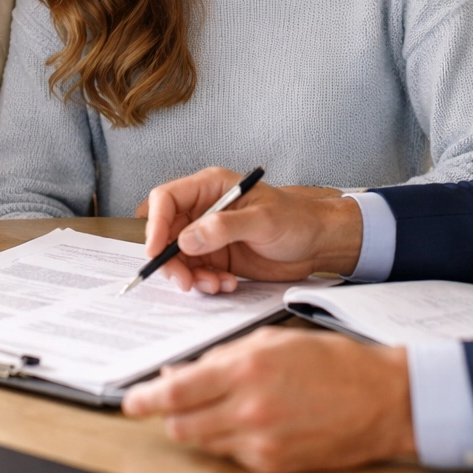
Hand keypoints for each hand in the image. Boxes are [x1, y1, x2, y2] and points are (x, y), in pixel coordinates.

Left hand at [122, 326, 415, 472]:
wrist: (382, 401)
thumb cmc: (334, 363)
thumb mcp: (273, 342)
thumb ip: (223, 356)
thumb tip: (182, 374)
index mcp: (245, 369)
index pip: (176, 391)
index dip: (146, 398)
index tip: (131, 400)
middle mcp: (248, 409)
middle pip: (181, 424)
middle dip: (169, 414)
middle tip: (168, 404)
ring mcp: (260, 442)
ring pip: (203, 442)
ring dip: (198, 426)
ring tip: (216, 408)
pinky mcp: (272, 465)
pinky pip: (232, 455)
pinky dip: (229, 439)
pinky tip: (247, 421)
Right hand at [134, 168, 363, 293]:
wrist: (318, 243)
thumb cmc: (297, 219)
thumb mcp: (263, 220)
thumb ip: (225, 227)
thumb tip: (187, 239)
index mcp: (211, 187)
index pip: (166, 199)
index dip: (154, 224)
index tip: (156, 251)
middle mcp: (204, 210)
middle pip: (166, 233)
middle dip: (170, 259)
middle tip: (185, 281)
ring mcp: (209, 235)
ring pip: (179, 257)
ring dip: (190, 276)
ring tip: (215, 285)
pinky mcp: (217, 257)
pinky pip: (197, 272)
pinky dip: (206, 283)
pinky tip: (228, 284)